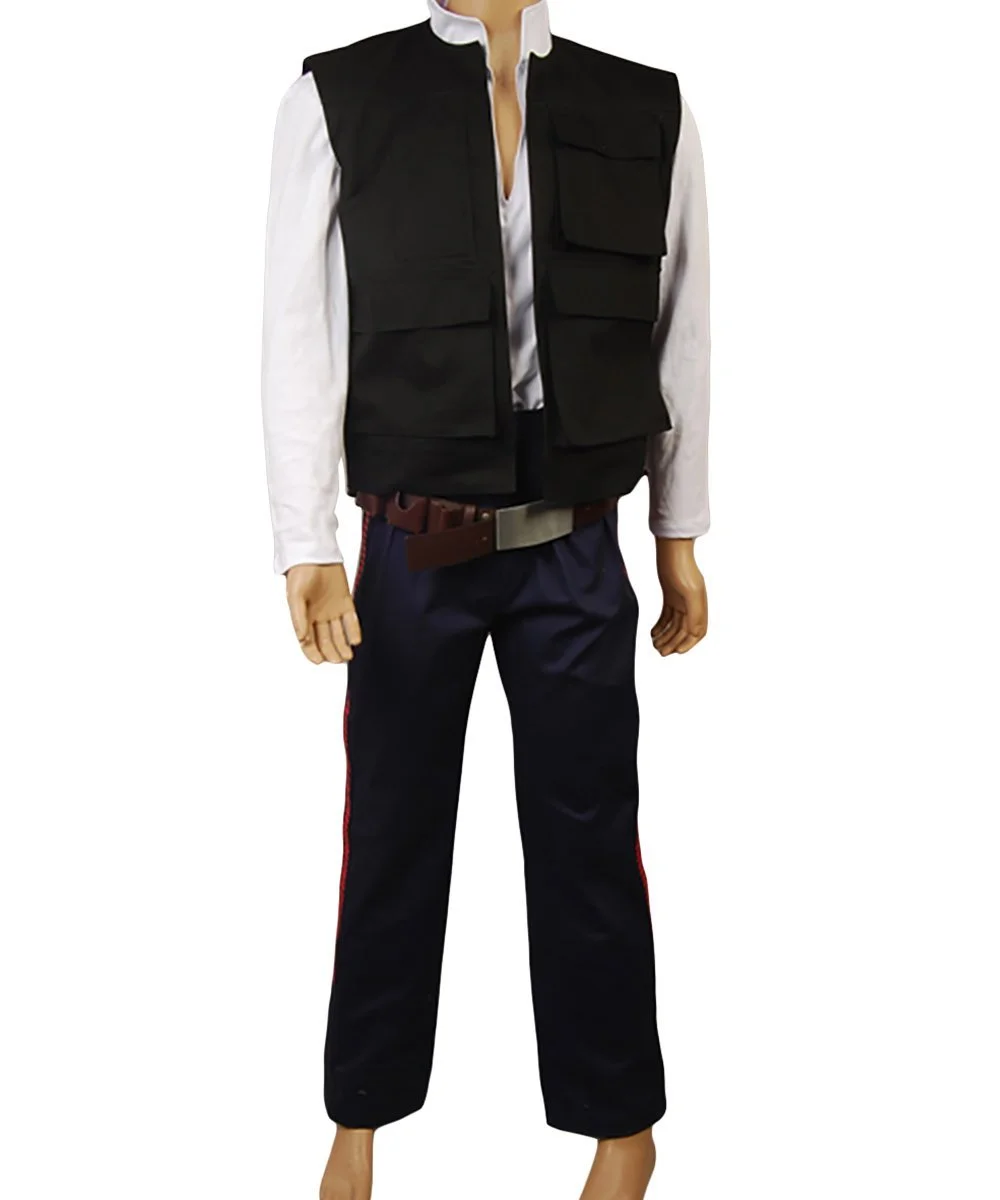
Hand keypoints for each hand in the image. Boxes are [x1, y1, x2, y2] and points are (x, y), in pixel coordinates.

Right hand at [285, 563, 361, 664]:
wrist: (314, 553)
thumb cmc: (300, 573)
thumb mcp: (296, 596)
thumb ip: (298, 617)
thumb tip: (302, 638)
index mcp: (303, 617)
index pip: (308, 641)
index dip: (313, 653)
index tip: (320, 661)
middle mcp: (318, 616)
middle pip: (325, 640)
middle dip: (331, 652)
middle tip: (338, 660)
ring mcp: (332, 610)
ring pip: (338, 633)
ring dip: (343, 646)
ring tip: (347, 656)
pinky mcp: (345, 601)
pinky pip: (350, 620)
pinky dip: (353, 631)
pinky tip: (355, 641)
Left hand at [651, 537, 707, 655]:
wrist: (670, 548)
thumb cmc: (680, 566)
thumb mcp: (689, 592)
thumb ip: (695, 613)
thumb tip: (695, 633)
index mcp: (699, 604)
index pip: (698, 631)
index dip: (688, 643)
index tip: (677, 651)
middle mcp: (692, 603)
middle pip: (684, 630)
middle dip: (673, 642)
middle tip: (660, 651)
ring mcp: (681, 599)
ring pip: (674, 624)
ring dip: (666, 636)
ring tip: (655, 644)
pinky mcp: (671, 595)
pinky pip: (667, 615)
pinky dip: (661, 626)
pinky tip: (653, 633)